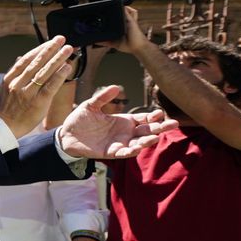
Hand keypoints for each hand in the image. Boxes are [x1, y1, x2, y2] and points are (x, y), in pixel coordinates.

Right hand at [0, 36, 74, 137]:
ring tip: (68, 49)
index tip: (50, 42)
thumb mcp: (6, 89)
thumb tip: (20, 57)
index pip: (26, 59)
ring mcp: (28, 93)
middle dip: (50, 49)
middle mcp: (18, 84)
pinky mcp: (38, 102)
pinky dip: (59, 76)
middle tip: (61, 39)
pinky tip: (67, 67)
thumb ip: (15, 73)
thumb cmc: (8, 109)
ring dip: (58, 59)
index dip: (39, 49)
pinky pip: (50, 86)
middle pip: (36, 63)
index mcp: (10, 79)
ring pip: (44, 72)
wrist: (6, 128)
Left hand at [58, 84, 179, 158]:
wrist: (66, 134)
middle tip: (173, 124)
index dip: (153, 116)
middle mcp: (126, 132)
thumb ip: (103, 97)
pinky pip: (123, 153)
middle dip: (160, 128)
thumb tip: (117, 86)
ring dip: (147, 141)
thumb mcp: (91, 105)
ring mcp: (119, 143)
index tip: (160, 113)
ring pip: (138, 143)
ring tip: (155, 137)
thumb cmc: (80, 119)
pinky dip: (129, 152)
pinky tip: (136, 149)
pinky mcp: (110, 152)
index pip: (144, 118)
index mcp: (124, 120)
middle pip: (147, 130)